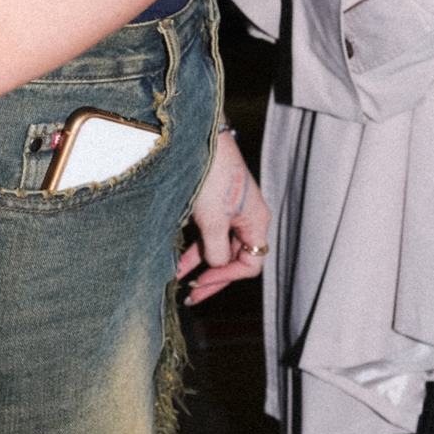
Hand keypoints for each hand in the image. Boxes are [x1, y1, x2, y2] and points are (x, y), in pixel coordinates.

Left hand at [177, 130, 269, 303]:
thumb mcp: (213, 220)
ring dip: (199, 263)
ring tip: (177, 276)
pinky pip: (209, 234)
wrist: (200, 140)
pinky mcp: (215, 205)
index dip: (226, 277)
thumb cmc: (212, 176)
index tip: (201, 281)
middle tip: (190, 293)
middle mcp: (247, 219)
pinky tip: (177, 258)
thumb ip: (215, 249)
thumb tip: (214, 266)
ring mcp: (231, 212)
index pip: (251, 265)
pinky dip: (195, 248)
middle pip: (235, 259)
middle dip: (212, 276)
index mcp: (256, 223)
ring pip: (219, 248)